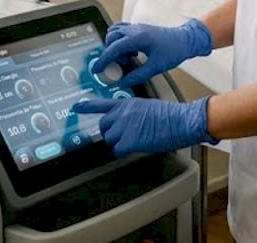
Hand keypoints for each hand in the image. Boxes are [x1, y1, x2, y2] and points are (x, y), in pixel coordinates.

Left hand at [72, 96, 217, 156]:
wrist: (181, 121)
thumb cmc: (171, 116)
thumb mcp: (148, 107)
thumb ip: (133, 113)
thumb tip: (128, 124)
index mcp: (128, 103)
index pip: (102, 104)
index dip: (87, 107)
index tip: (76, 107)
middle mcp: (122, 113)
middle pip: (104, 126)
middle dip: (111, 133)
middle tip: (123, 137)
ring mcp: (124, 126)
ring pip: (110, 140)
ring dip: (119, 144)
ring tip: (134, 142)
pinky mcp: (128, 140)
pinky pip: (117, 151)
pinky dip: (123, 153)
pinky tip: (134, 149)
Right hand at [91, 19, 212, 86]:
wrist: (186, 39)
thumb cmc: (174, 50)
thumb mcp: (156, 67)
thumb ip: (137, 75)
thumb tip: (123, 82)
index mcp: (138, 38)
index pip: (114, 48)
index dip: (103, 59)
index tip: (97, 69)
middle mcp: (135, 30)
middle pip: (111, 38)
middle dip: (111, 53)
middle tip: (120, 66)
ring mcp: (137, 28)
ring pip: (115, 33)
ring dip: (115, 46)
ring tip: (127, 59)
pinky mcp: (140, 29)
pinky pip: (122, 31)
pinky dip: (121, 41)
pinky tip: (131, 52)